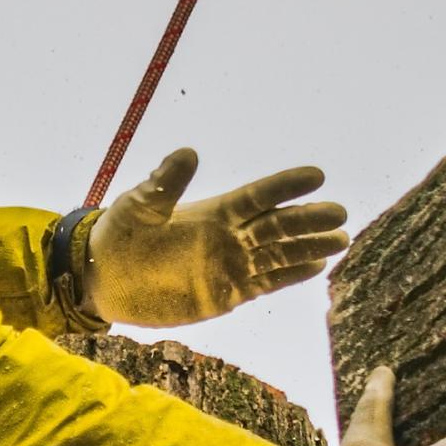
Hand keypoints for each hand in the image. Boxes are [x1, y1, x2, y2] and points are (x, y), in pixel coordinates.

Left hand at [78, 148, 350, 328]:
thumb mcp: (139, 205)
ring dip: (309, 248)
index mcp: (212, 211)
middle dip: (308, 220)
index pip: (257, 196)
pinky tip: (316, 268)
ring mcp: (229, 265)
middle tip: (341, 215)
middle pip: (277, 226)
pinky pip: (266, 283)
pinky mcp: (225, 293)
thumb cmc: (118, 236)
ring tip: (341, 240)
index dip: (286, 187)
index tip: (317, 175)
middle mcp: (227, 237)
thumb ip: (166, 183)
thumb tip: (188, 151)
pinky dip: (291, 276)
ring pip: (279, 255)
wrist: (103, 279)